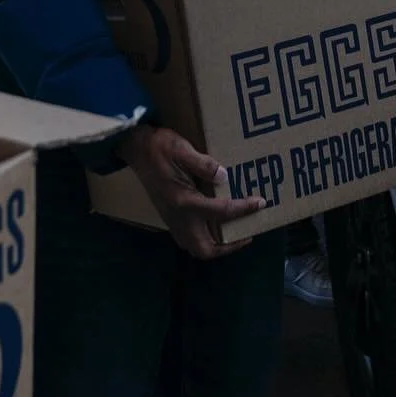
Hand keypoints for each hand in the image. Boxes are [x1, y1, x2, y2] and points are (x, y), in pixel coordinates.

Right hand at [117, 125, 264, 259]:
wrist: (135, 148)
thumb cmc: (158, 146)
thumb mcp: (181, 148)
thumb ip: (203, 164)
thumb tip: (224, 177)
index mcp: (184, 201)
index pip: (220, 212)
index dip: (244, 209)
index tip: (260, 203)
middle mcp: (178, 216)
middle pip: (204, 249)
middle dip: (228, 246)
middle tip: (245, 232)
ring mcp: (171, 218)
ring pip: (195, 247)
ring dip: (215, 246)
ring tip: (232, 231)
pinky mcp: (168, 216)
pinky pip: (188, 238)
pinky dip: (204, 238)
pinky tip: (213, 223)